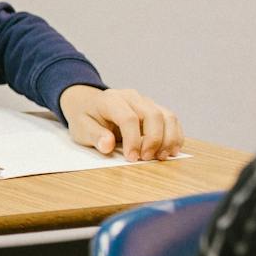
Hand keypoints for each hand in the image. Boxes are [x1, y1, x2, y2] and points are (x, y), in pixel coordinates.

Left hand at [59, 85, 183, 161]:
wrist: (90, 105)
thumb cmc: (86, 118)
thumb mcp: (80, 128)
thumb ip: (93, 136)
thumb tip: (107, 145)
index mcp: (110, 99)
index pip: (128, 118)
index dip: (133, 140)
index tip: (131, 158)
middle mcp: (131, 97)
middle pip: (153, 115)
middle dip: (153, 140)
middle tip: (146, 158)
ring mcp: (146, 101)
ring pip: (167, 116)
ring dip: (168, 139)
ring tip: (160, 157)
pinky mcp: (155, 108)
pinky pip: (172, 120)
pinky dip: (175, 136)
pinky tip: (170, 151)